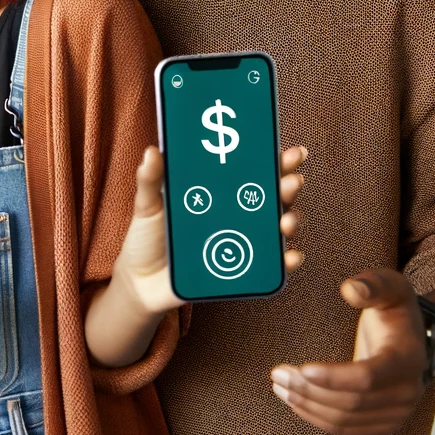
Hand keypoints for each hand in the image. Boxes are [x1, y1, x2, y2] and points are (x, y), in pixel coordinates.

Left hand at [111, 145, 308, 314]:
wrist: (141, 283)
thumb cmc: (148, 238)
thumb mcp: (148, 205)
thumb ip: (150, 180)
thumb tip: (152, 152)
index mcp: (221, 191)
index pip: (256, 169)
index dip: (278, 158)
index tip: (292, 153)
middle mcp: (240, 213)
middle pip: (275, 194)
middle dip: (290, 185)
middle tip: (290, 183)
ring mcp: (244, 240)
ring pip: (280, 225)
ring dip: (293, 220)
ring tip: (285, 222)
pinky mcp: (243, 268)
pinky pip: (273, 264)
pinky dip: (287, 261)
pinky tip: (288, 257)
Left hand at [272, 268, 426, 434]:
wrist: (411, 342)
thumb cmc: (395, 311)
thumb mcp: (391, 287)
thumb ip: (373, 284)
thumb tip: (350, 289)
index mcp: (407, 360)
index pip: (367, 377)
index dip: (333, 377)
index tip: (302, 368)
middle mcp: (406, 394)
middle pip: (350, 403)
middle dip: (309, 390)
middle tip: (278, 373)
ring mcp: (396, 415)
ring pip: (344, 421)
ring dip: (307, 405)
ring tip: (280, 386)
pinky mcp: (382, 427)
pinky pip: (345, 430)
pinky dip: (316, 418)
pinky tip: (295, 401)